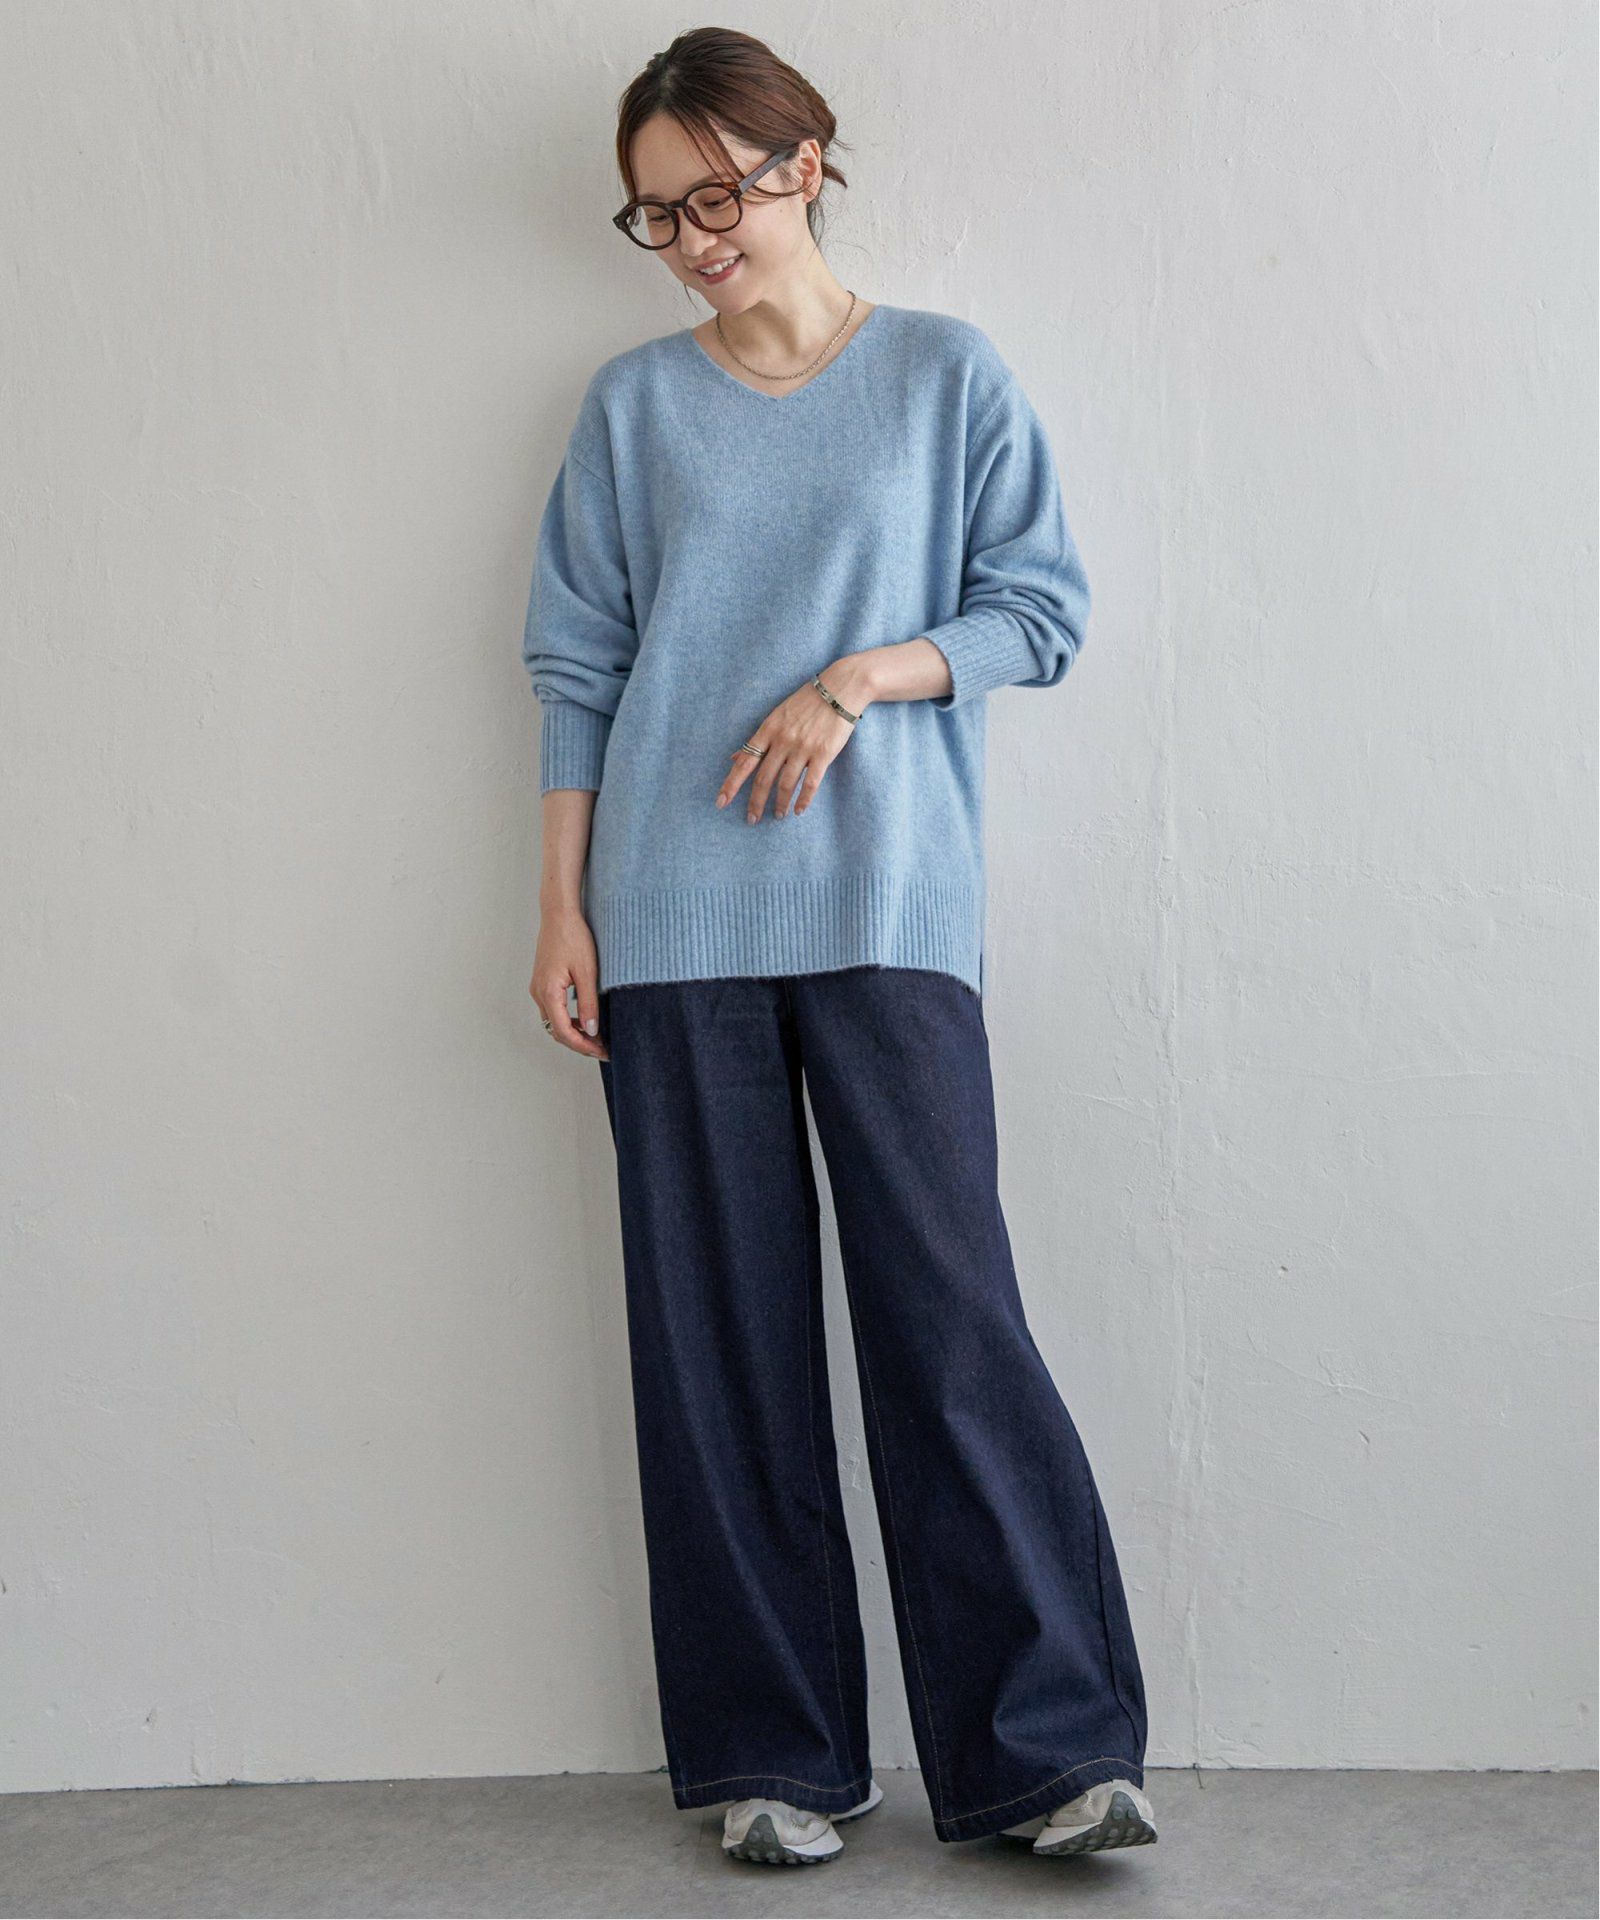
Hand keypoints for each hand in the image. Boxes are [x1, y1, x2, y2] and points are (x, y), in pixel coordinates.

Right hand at [530, 904, 607, 1059]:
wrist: (559, 914)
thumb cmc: (573, 937)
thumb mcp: (587, 972)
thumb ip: (589, 1003)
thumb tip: (592, 1030)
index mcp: (548, 992)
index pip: (563, 1031)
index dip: (583, 1046)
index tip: (602, 1051)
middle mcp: (539, 993)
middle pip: (556, 1031)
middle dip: (579, 1043)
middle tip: (602, 1048)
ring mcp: (539, 988)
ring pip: (554, 1022)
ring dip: (573, 1033)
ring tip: (596, 1037)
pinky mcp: (543, 982)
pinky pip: (553, 1010)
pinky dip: (568, 1020)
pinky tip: (585, 1020)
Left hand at [716, 660, 875, 822]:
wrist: (839, 689)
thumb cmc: (806, 702)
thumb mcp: (777, 716)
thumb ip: (758, 740)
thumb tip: (734, 758)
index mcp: (768, 730)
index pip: (745, 762)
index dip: (731, 784)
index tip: (721, 802)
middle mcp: (783, 740)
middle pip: (763, 778)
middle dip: (755, 802)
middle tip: (751, 819)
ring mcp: (803, 748)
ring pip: (786, 784)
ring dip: (780, 803)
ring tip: (777, 815)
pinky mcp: (823, 754)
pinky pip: (811, 783)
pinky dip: (803, 799)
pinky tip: (798, 810)